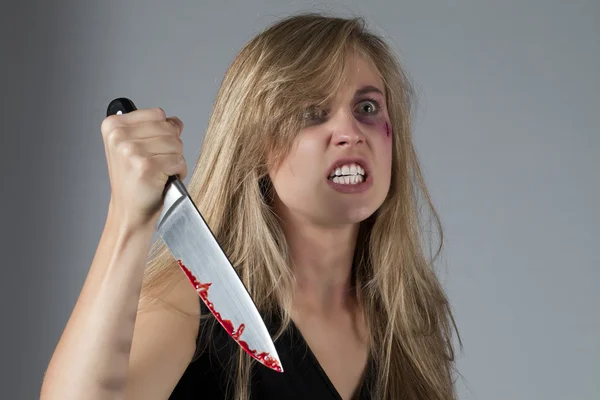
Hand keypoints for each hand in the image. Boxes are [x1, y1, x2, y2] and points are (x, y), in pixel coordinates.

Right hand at [100, 107, 186, 227]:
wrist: (130, 212)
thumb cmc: (135, 181)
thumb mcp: (136, 146)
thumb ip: (154, 128)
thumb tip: (175, 121)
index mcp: (113, 125)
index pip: (158, 114)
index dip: (163, 132)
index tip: (150, 149)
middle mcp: (119, 135)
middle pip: (169, 128)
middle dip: (171, 147)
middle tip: (156, 164)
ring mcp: (131, 150)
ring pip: (177, 143)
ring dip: (175, 160)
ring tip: (159, 172)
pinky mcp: (146, 166)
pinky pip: (180, 160)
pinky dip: (178, 172)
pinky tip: (163, 180)